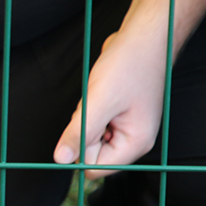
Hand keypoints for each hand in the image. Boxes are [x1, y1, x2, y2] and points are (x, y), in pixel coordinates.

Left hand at [53, 31, 168, 178]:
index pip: (94, 168)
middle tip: (95, 104)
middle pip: (91, 154)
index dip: (81, 149)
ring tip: (100, 94)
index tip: (84, 122)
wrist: (144, 37)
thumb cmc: (129, 64)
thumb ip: (79, 132)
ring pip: (89, 137)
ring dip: (85, 116)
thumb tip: (61, 159)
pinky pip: (92, 122)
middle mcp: (133, 140)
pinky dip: (89, 108)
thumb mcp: (99, 100)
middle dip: (83, 130)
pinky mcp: (117, 115)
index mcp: (135, 143)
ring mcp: (125, 127)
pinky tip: (100, 91)